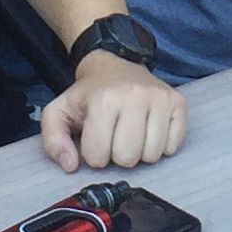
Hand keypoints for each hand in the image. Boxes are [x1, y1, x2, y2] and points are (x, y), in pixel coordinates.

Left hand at [40, 54, 187, 171]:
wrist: (115, 66)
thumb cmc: (89, 95)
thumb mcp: (59, 112)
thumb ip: (53, 141)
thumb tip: (70, 165)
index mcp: (103, 100)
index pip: (98, 157)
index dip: (93, 154)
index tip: (95, 138)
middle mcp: (135, 96)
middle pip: (128, 159)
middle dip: (117, 155)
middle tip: (114, 137)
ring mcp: (160, 99)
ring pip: (152, 156)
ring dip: (140, 152)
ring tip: (131, 133)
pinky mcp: (179, 103)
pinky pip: (173, 147)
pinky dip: (161, 145)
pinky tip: (149, 130)